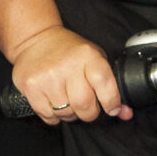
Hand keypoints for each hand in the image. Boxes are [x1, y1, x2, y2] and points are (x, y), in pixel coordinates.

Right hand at [8, 25, 128, 123]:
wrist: (36, 39)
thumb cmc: (70, 52)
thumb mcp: (94, 59)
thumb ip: (111, 86)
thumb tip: (125, 113)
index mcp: (88, 55)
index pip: (104, 83)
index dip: (111, 101)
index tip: (112, 108)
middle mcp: (68, 65)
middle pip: (84, 105)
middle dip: (89, 113)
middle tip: (87, 106)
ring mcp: (47, 77)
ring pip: (65, 113)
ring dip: (70, 113)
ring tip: (67, 99)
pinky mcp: (31, 87)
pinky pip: (48, 116)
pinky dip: (54, 115)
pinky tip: (53, 101)